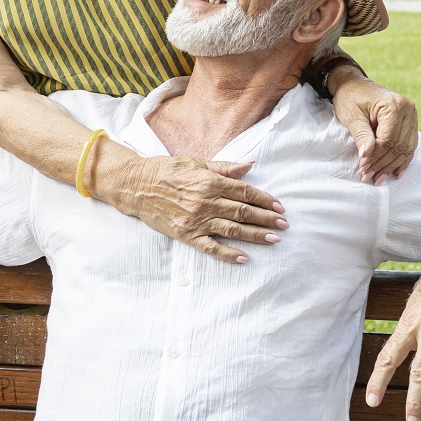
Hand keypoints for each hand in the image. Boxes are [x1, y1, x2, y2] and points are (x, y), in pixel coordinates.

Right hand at [99, 155, 287, 263]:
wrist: (136, 186)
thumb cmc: (166, 170)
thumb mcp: (196, 162)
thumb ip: (224, 167)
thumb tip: (250, 164)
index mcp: (209, 181)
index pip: (244, 191)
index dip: (264, 199)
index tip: (279, 207)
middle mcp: (205, 201)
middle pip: (243, 212)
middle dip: (266, 219)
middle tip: (284, 225)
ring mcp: (196, 220)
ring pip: (232, 230)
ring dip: (255, 236)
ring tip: (274, 240)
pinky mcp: (186, 234)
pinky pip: (211, 247)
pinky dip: (228, 253)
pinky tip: (244, 258)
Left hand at [331, 76, 417, 183]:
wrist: (354, 84)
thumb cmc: (350, 98)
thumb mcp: (352, 117)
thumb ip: (361, 136)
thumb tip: (366, 156)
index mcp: (393, 105)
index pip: (388, 139)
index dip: (376, 156)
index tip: (362, 168)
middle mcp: (408, 109)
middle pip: (398, 145)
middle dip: (382, 164)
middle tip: (368, 176)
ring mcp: (412, 115)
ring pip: (406, 148)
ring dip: (391, 166)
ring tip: (378, 178)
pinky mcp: (410, 121)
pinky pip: (410, 145)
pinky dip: (402, 160)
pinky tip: (395, 173)